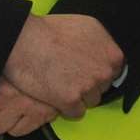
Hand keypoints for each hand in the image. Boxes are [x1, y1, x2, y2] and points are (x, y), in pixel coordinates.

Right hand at [2, 13, 123, 118]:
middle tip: (69, 75)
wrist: (25, 40)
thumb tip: (104, 54)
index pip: (114, 71)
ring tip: (60, 83)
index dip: (98, 71)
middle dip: (88, 83)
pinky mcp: (71, 101)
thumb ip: (102, 43)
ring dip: (78, 97)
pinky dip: (66, 108)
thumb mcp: (88, 26)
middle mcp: (105, 70)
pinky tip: (56, 94)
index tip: (86, 69)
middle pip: (103, 87)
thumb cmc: (51, 30)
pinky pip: (76, 113)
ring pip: (91, 101)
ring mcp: (89, 87)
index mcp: (112, 53)